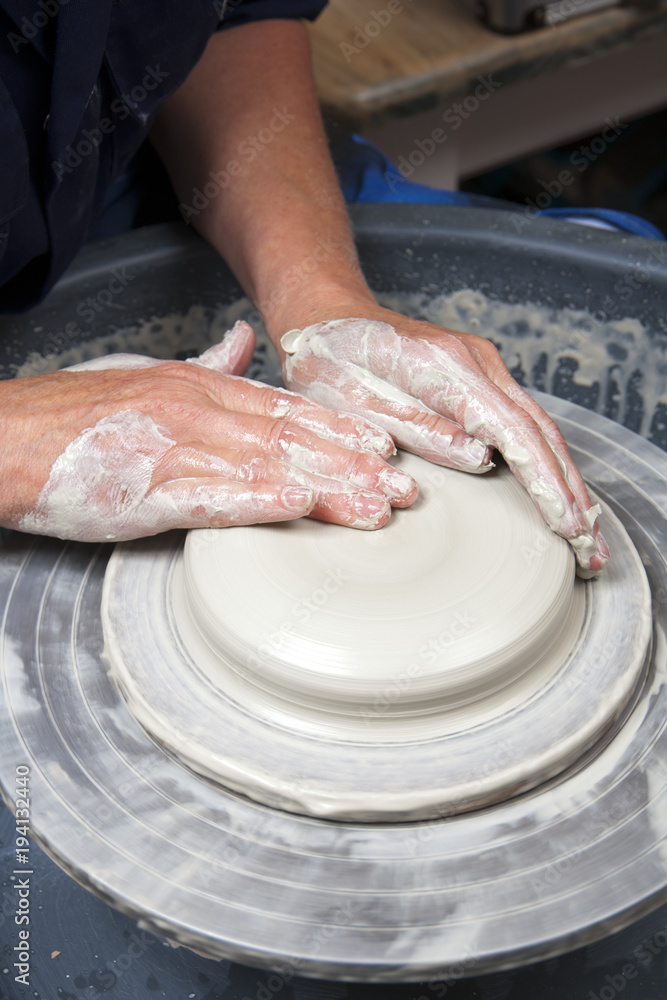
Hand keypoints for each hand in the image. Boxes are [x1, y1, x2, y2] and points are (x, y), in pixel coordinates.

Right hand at [0, 321, 417, 541]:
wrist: (6, 438)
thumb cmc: (76, 416)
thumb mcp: (147, 377)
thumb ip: (203, 364)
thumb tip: (241, 341)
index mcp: (199, 388)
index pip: (286, 409)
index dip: (341, 428)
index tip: (387, 448)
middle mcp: (196, 411)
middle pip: (291, 439)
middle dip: (354, 465)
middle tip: (407, 490)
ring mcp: (172, 448)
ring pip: (265, 466)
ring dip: (328, 487)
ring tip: (378, 508)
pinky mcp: (145, 490)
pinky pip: (212, 495)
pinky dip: (259, 499)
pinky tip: (300, 504)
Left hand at [280, 311, 608, 576]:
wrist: (327, 319)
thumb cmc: (331, 360)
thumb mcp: (359, 401)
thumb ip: (421, 430)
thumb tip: (482, 458)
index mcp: (448, 368)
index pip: (515, 434)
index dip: (546, 484)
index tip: (569, 527)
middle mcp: (478, 362)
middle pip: (541, 434)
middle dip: (571, 494)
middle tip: (592, 550)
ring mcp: (483, 368)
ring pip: (538, 430)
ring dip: (566, 483)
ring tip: (585, 536)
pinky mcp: (479, 379)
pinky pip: (522, 424)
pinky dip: (544, 464)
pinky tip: (556, 495)